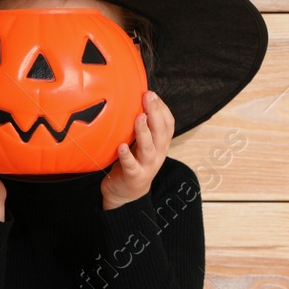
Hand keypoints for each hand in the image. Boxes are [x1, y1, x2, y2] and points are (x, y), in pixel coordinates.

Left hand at [101, 90, 173, 209]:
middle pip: (161, 132)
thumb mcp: (139, 143)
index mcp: (160, 144)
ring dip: (144, 132)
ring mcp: (147, 166)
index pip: (168, 124)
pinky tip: (121, 146)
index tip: (152, 94)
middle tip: (148, 96)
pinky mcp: (134, 176)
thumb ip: (140, 127)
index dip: (162, 108)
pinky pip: (131, 165)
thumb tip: (132, 101)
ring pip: (149, 148)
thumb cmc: (132, 163)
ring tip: (139, 117)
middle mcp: (157, 154)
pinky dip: (127, 156)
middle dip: (155, 113)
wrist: (127, 195)